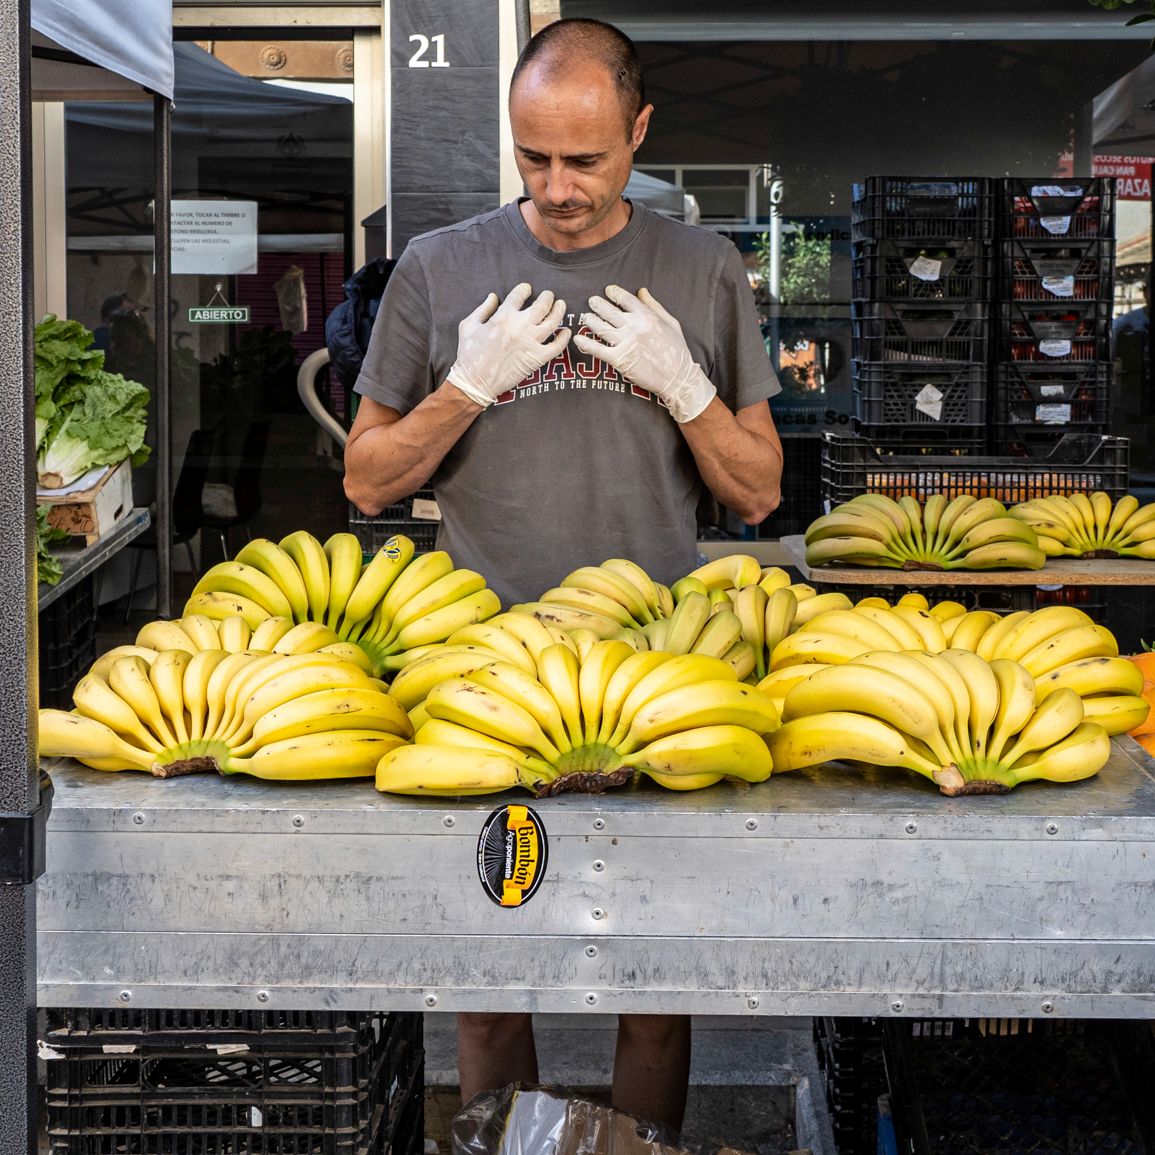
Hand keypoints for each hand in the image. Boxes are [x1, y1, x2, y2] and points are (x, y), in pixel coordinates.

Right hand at [447, 283, 569, 406]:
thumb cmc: (469, 354)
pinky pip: (556, 346)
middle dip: (547, 297)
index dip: (525, 289)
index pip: (520, 294)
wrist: (475, 382)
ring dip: (559, 310)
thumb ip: (483, 308)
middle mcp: (520, 326)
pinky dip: (563, 338)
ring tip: (560, 305)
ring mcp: (531, 343)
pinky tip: (566, 332)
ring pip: (553, 322)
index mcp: (503, 316)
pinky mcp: (537, 359)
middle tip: (549, 295)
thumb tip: (494, 296)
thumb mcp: (468, 325)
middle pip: (542, 305)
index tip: (528, 289)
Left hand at [573, 285, 716, 422]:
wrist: (678, 378)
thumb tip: (641, 290)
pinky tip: (578, 339)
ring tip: (584, 317)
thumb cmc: (677, 351)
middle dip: (597, 304)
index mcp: (647, 316)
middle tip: (591, 301)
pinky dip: (586, 343)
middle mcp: (634, 327)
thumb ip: (654, 305)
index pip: (625, 298)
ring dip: (590, 320)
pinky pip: (598, 349)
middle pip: (609, 311)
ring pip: (601, 327)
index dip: (613, 292)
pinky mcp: (619, 360)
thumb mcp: (671, 323)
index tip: (607, 291)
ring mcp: (626, 343)